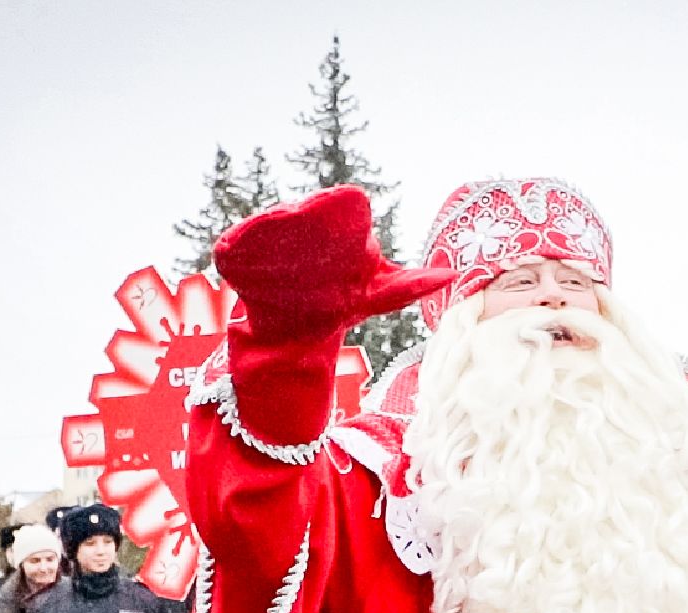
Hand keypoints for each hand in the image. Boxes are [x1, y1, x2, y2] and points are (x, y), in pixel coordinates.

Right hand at [215, 187, 453, 339]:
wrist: (294, 333)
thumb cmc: (341, 304)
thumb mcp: (376, 296)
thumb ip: (410, 285)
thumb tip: (452, 275)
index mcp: (337, 222)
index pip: (346, 204)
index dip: (348, 212)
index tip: (354, 226)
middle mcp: (301, 219)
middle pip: (305, 211)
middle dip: (309, 223)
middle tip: (314, 247)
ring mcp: (266, 232)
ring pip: (271, 222)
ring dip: (275, 233)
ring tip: (280, 254)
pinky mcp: (235, 249)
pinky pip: (236, 242)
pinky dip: (241, 247)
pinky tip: (246, 260)